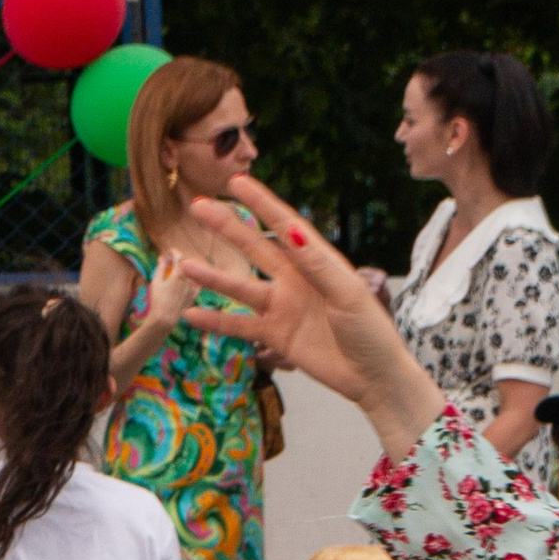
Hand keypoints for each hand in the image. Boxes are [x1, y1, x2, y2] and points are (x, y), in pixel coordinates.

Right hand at [142, 249, 202, 335]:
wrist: (165, 318)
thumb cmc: (157, 300)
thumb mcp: (156, 282)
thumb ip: (160, 268)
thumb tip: (163, 257)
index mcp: (179, 273)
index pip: (179, 257)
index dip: (174, 252)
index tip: (169, 251)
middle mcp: (189, 278)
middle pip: (185, 264)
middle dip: (178, 261)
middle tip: (169, 261)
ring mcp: (193, 287)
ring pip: (191, 274)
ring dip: (184, 270)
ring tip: (175, 272)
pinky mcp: (194, 295)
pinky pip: (195, 284)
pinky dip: (190, 280)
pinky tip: (184, 283)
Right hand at [183, 178, 444, 455]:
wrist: (374, 377)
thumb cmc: (371, 331)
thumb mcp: (347, 294)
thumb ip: (316, 265)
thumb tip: (290, 231)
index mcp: (317, 262)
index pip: (285, 224)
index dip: (260, 203)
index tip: (236, 182)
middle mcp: (296, 280)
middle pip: (255, 248)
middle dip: (227, 227)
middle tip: (197, 207)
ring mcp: (283, 308)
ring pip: (240, 288)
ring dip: (213, 277)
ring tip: (184, 266)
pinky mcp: (277, 336)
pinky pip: (240, 326)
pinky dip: (216, 322)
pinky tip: (191, 315)